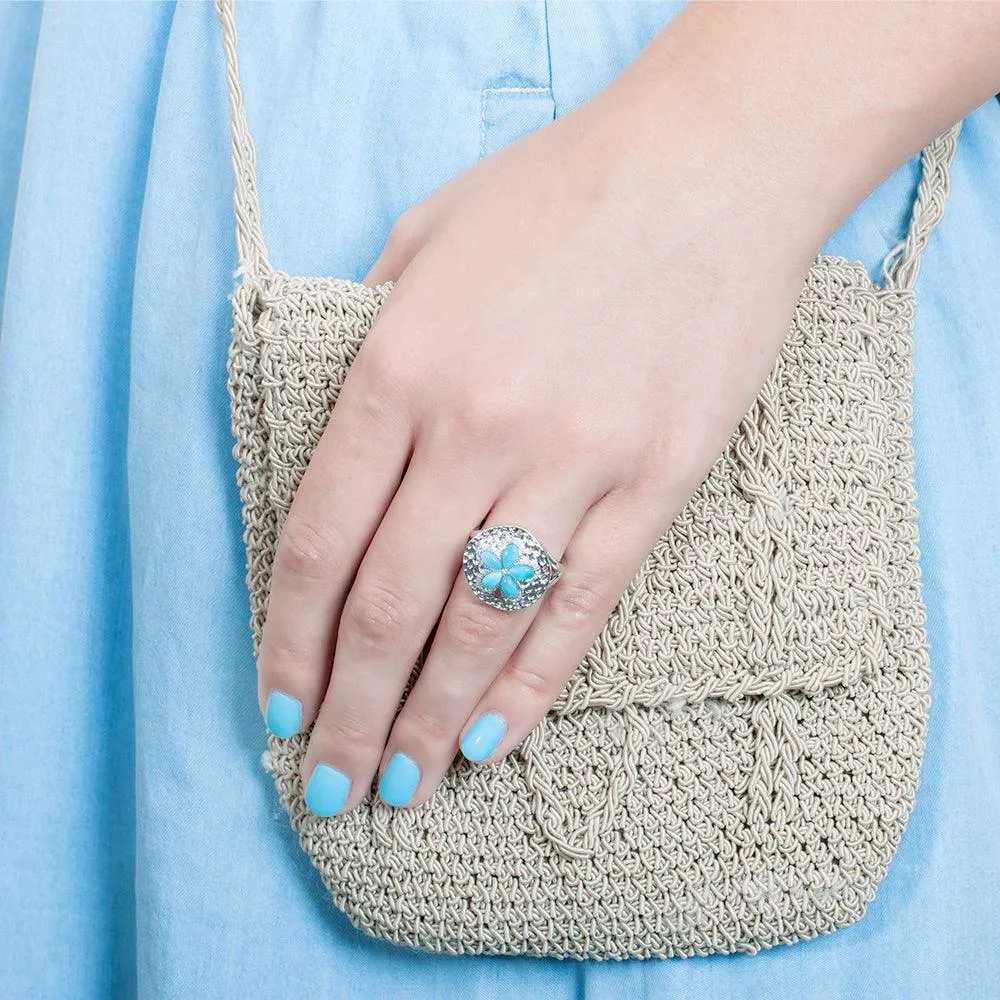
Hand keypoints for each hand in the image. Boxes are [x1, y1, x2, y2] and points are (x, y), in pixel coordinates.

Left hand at [256, 44, 830, 815]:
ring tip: (393, 787)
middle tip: (323, 784)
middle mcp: (473, 429)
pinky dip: (530, 687)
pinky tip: (491, 743)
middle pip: (388, 609)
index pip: (318, 543)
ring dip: (426, 721)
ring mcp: (571, 464)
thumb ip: (370, 332)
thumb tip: (344, 422)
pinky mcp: (655, 485)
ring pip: (479, 627)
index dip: (288, 640)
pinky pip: (580, 610)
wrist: (715, 167)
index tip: (277, 703)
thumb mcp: (428, 236)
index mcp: (398, 366)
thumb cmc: (562, 192)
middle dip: (345, 712)